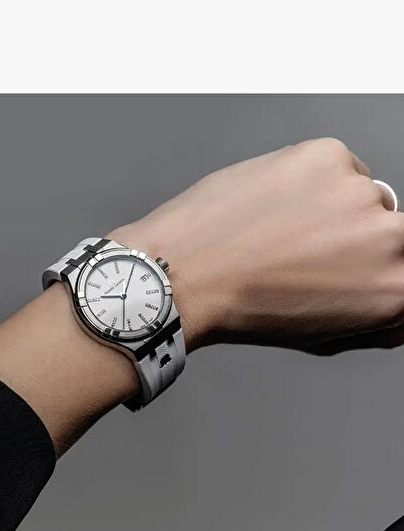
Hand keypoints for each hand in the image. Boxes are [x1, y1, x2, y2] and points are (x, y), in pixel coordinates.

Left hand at [109, 138, 403, 353]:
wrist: (188, 270)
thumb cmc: (245, 308)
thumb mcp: (324, 334)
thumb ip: (378, 317)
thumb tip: (398, 300)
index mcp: (397, 289)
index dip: (384, 272)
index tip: (361, 271)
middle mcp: (391, 237)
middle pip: (396, 233)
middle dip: (362, 245)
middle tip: (315, 256)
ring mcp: (360, 191)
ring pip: (366, 199)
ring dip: (337, 212)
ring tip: (286, 231)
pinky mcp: (329, 155)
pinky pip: (339, 169)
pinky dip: (316, 183)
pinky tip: (278, 205)